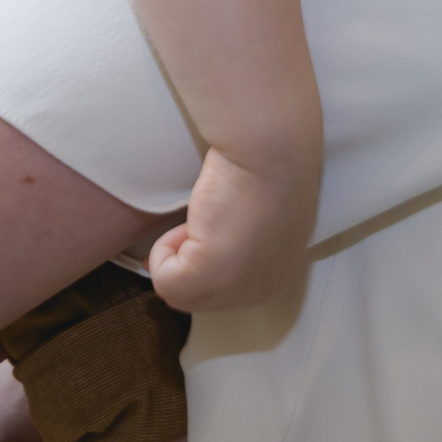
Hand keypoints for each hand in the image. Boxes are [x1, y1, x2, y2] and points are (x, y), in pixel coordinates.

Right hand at [149, 144, 315, 312]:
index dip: (202, 256)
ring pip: (177, 292)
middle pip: (198, 297)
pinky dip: (163, 250)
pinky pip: (163, 280)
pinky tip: (191, 221)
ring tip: (199, 219)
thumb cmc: (264, 166)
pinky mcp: (209, 275)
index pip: (224, 287)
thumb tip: (191, 255)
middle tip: (203, 219)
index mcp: (279, 275)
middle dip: (188, 257)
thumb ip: (236, 246)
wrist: (270, 144)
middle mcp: (264, 291)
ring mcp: (238, 288)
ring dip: (174, 253)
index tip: (203, 228)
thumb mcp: (257, 220)